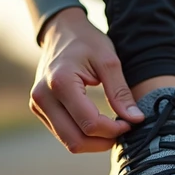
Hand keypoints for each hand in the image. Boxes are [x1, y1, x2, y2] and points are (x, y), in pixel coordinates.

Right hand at [30, 7, 144, 152]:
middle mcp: (43, 97)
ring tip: (112, 128)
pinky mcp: (39, 110)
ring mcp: (38, 105)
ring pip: (68, 142)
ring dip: (93, 142)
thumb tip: (135, 119)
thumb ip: (121, 92)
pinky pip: (63, 134)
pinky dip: (83, 135)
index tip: (130, 123)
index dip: (114, 130)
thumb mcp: (108, 61)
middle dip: (103, 142)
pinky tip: (98, 125)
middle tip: (123, 131)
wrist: (61, 31)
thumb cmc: (86, 42)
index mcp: (60, 83)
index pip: (90, 123)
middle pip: (75, 140)